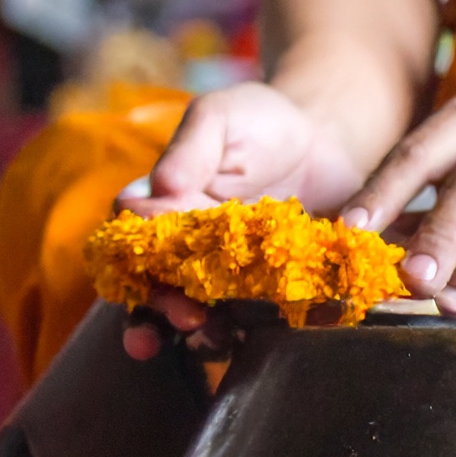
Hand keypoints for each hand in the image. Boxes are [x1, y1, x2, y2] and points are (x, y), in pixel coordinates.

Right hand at [115, 82, 368, 360]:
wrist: (324, 136)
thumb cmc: (257, 121)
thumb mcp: (217, 120)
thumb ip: (189, 150)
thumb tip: (160, 185)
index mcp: (159, 210)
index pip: (130, 246)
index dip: (133, 268)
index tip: (148, 281)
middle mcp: (184, 252)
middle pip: (157, 294)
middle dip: (163, 315)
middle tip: (187, 319)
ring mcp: (225, 277)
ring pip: (201, 318)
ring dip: (204, 335)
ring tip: (218, 337)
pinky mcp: (268, 291)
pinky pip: (259, 320)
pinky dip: (264, 330)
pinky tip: (274, 333)